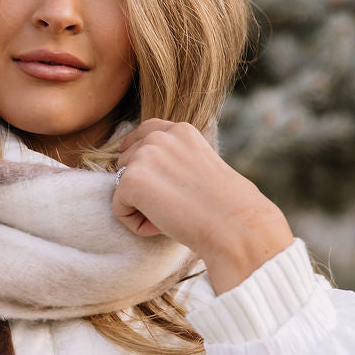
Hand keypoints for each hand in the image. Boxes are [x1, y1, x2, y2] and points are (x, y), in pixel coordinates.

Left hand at [112, 120, 293, 293]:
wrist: (235, 224)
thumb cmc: (226, 206)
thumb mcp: (201, 167)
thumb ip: (175, 160)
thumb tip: (148, 174)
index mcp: (181, 130)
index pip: (145, 133)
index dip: (141, 158)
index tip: (154, 179)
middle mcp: (160, 136)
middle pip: (127, 161)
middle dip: (145, 188)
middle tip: (176, 206)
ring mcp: (144, 155)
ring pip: (121, 186)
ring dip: (140, 207)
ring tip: (172, 215)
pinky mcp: (131, 179)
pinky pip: (119, 209)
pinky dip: (136, 224)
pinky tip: (162, 225)